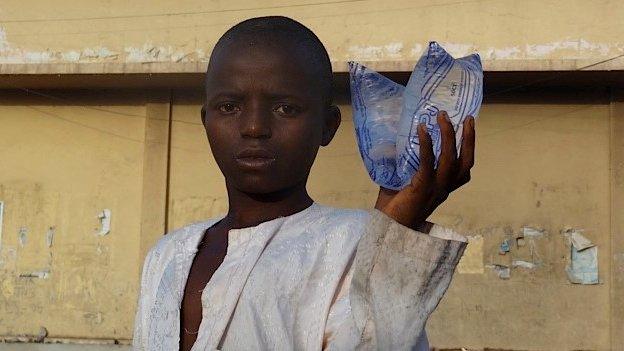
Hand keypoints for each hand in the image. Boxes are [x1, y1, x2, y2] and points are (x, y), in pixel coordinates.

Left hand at [375, 111, 474, 231]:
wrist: (386, 229)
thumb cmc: (392, 208)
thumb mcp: (402, 183)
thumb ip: (402, 166)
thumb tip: (392, 142)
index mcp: (442, 189)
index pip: (463, 170)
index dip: (469, 149)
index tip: (467, 128)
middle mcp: (443, 189)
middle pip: (465, 162)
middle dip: (469, 139)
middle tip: (467, 118)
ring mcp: (434, 190)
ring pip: (450, 160)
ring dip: (448, 136)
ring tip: (443, 117)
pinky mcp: (421, 189)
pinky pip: (428, 163)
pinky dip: (427, 145)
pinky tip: (422, 130)